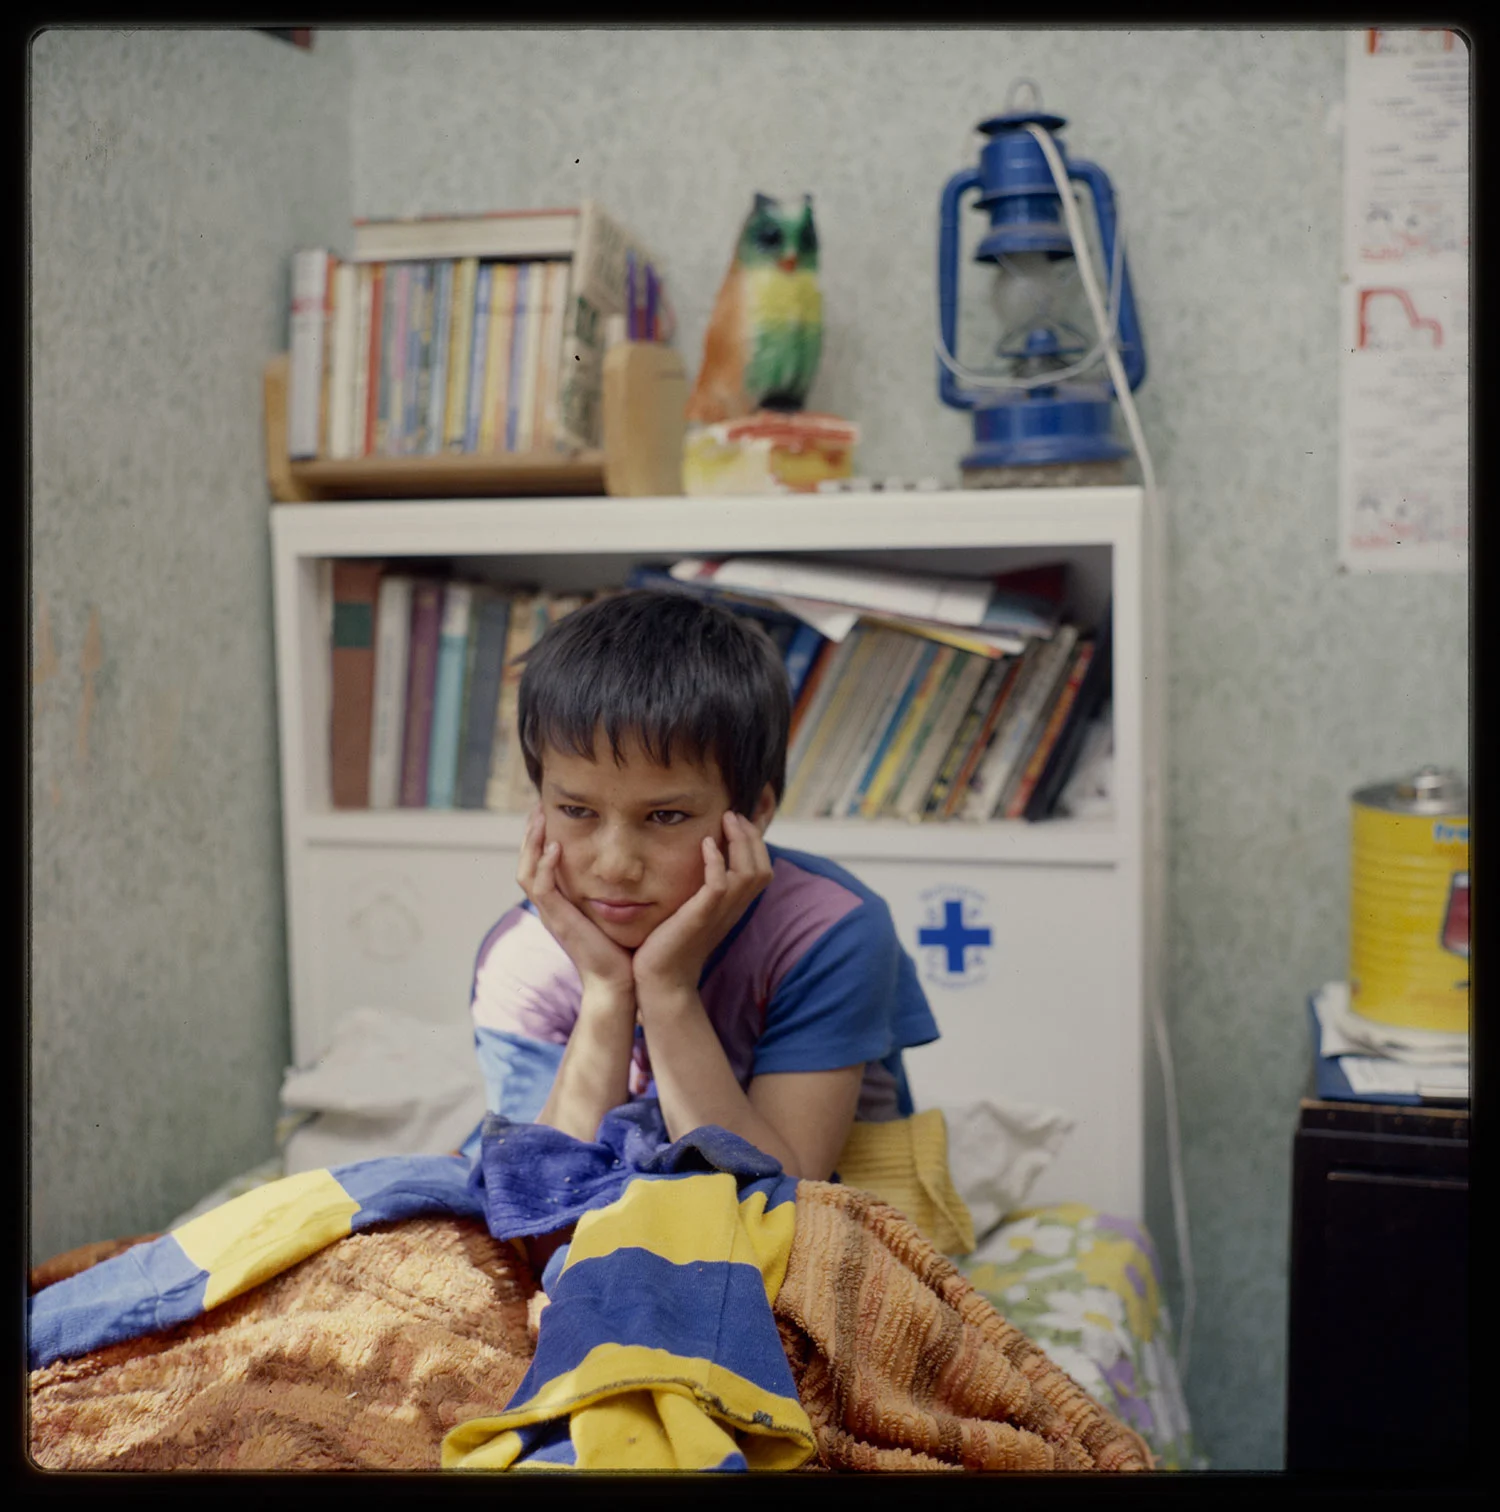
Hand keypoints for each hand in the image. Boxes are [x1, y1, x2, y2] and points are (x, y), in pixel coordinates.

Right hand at [517, 807, 635, 996]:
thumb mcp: (613, 912)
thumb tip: (629, 868)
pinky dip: (545, 867)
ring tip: (538, 818)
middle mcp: (550, 908)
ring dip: (531, 843)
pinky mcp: (558, 921)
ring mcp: (551, 915)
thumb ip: (612, 891)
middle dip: (530, 834)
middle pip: (526, 863)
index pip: (539, 865)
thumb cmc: (622, 950)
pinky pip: (542, 888)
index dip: (540, 840)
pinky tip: (555, 847)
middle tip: (537, 807)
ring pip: (526, 872)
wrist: (618, 983)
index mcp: (560, 904)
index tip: (549, 813)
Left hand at [632, 811, 773, 999]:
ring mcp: (719, 914)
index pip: (762, 870)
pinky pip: (719, 885)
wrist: (660, 981)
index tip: (739, 821)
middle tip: (733, 814)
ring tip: (725, 820)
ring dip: (739, 842)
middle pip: (762, 867)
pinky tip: (706, 844)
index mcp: (734, 908)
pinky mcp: (700, 917)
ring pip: (748, 872)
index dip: (756, 843)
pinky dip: (717, 861)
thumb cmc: (670, 945)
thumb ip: (701, 891)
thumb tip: (698, 865)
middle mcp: (733, 910)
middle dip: (751, 836)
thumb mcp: (692, 912)